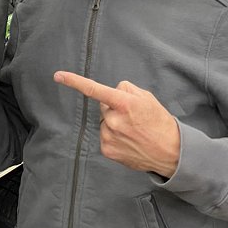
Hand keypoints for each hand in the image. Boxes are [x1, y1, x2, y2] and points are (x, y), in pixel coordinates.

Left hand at [54, 71, 179, 177]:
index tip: (58, 75)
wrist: (170, 152)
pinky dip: (114, 135)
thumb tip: (111, 91)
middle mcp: (114, 120)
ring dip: (114, 122)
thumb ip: (126, 90)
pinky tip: (129, 140)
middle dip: (114, 107)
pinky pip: (104, 135)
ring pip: (104, 121)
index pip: (95, 90)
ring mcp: (109, 136)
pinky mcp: (107, 149)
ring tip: (133, 130)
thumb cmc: (159, 122)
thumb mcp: (147, 98)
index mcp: (124, 103)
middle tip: (133, 117)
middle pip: (104, 106)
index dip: (74, 81)